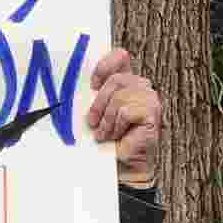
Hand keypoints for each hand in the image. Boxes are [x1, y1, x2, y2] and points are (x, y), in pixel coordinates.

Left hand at [86, 49, 161, 186]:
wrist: (120, 165)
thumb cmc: (107, 140)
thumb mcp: (95, 113)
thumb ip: (91, 97)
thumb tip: (70, 85)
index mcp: (126, 81)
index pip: (120, 57)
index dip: (105, 66)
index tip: (93, 84)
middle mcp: (140, 86)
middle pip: (116, 79)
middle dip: (99, 103)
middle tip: (92, 122)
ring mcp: (149, 98)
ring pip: (120, 97)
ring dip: (107, 120)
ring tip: (105, 134)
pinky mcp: (152, 112)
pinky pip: (126, 111)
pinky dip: (116, 127)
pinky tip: (117, 136)